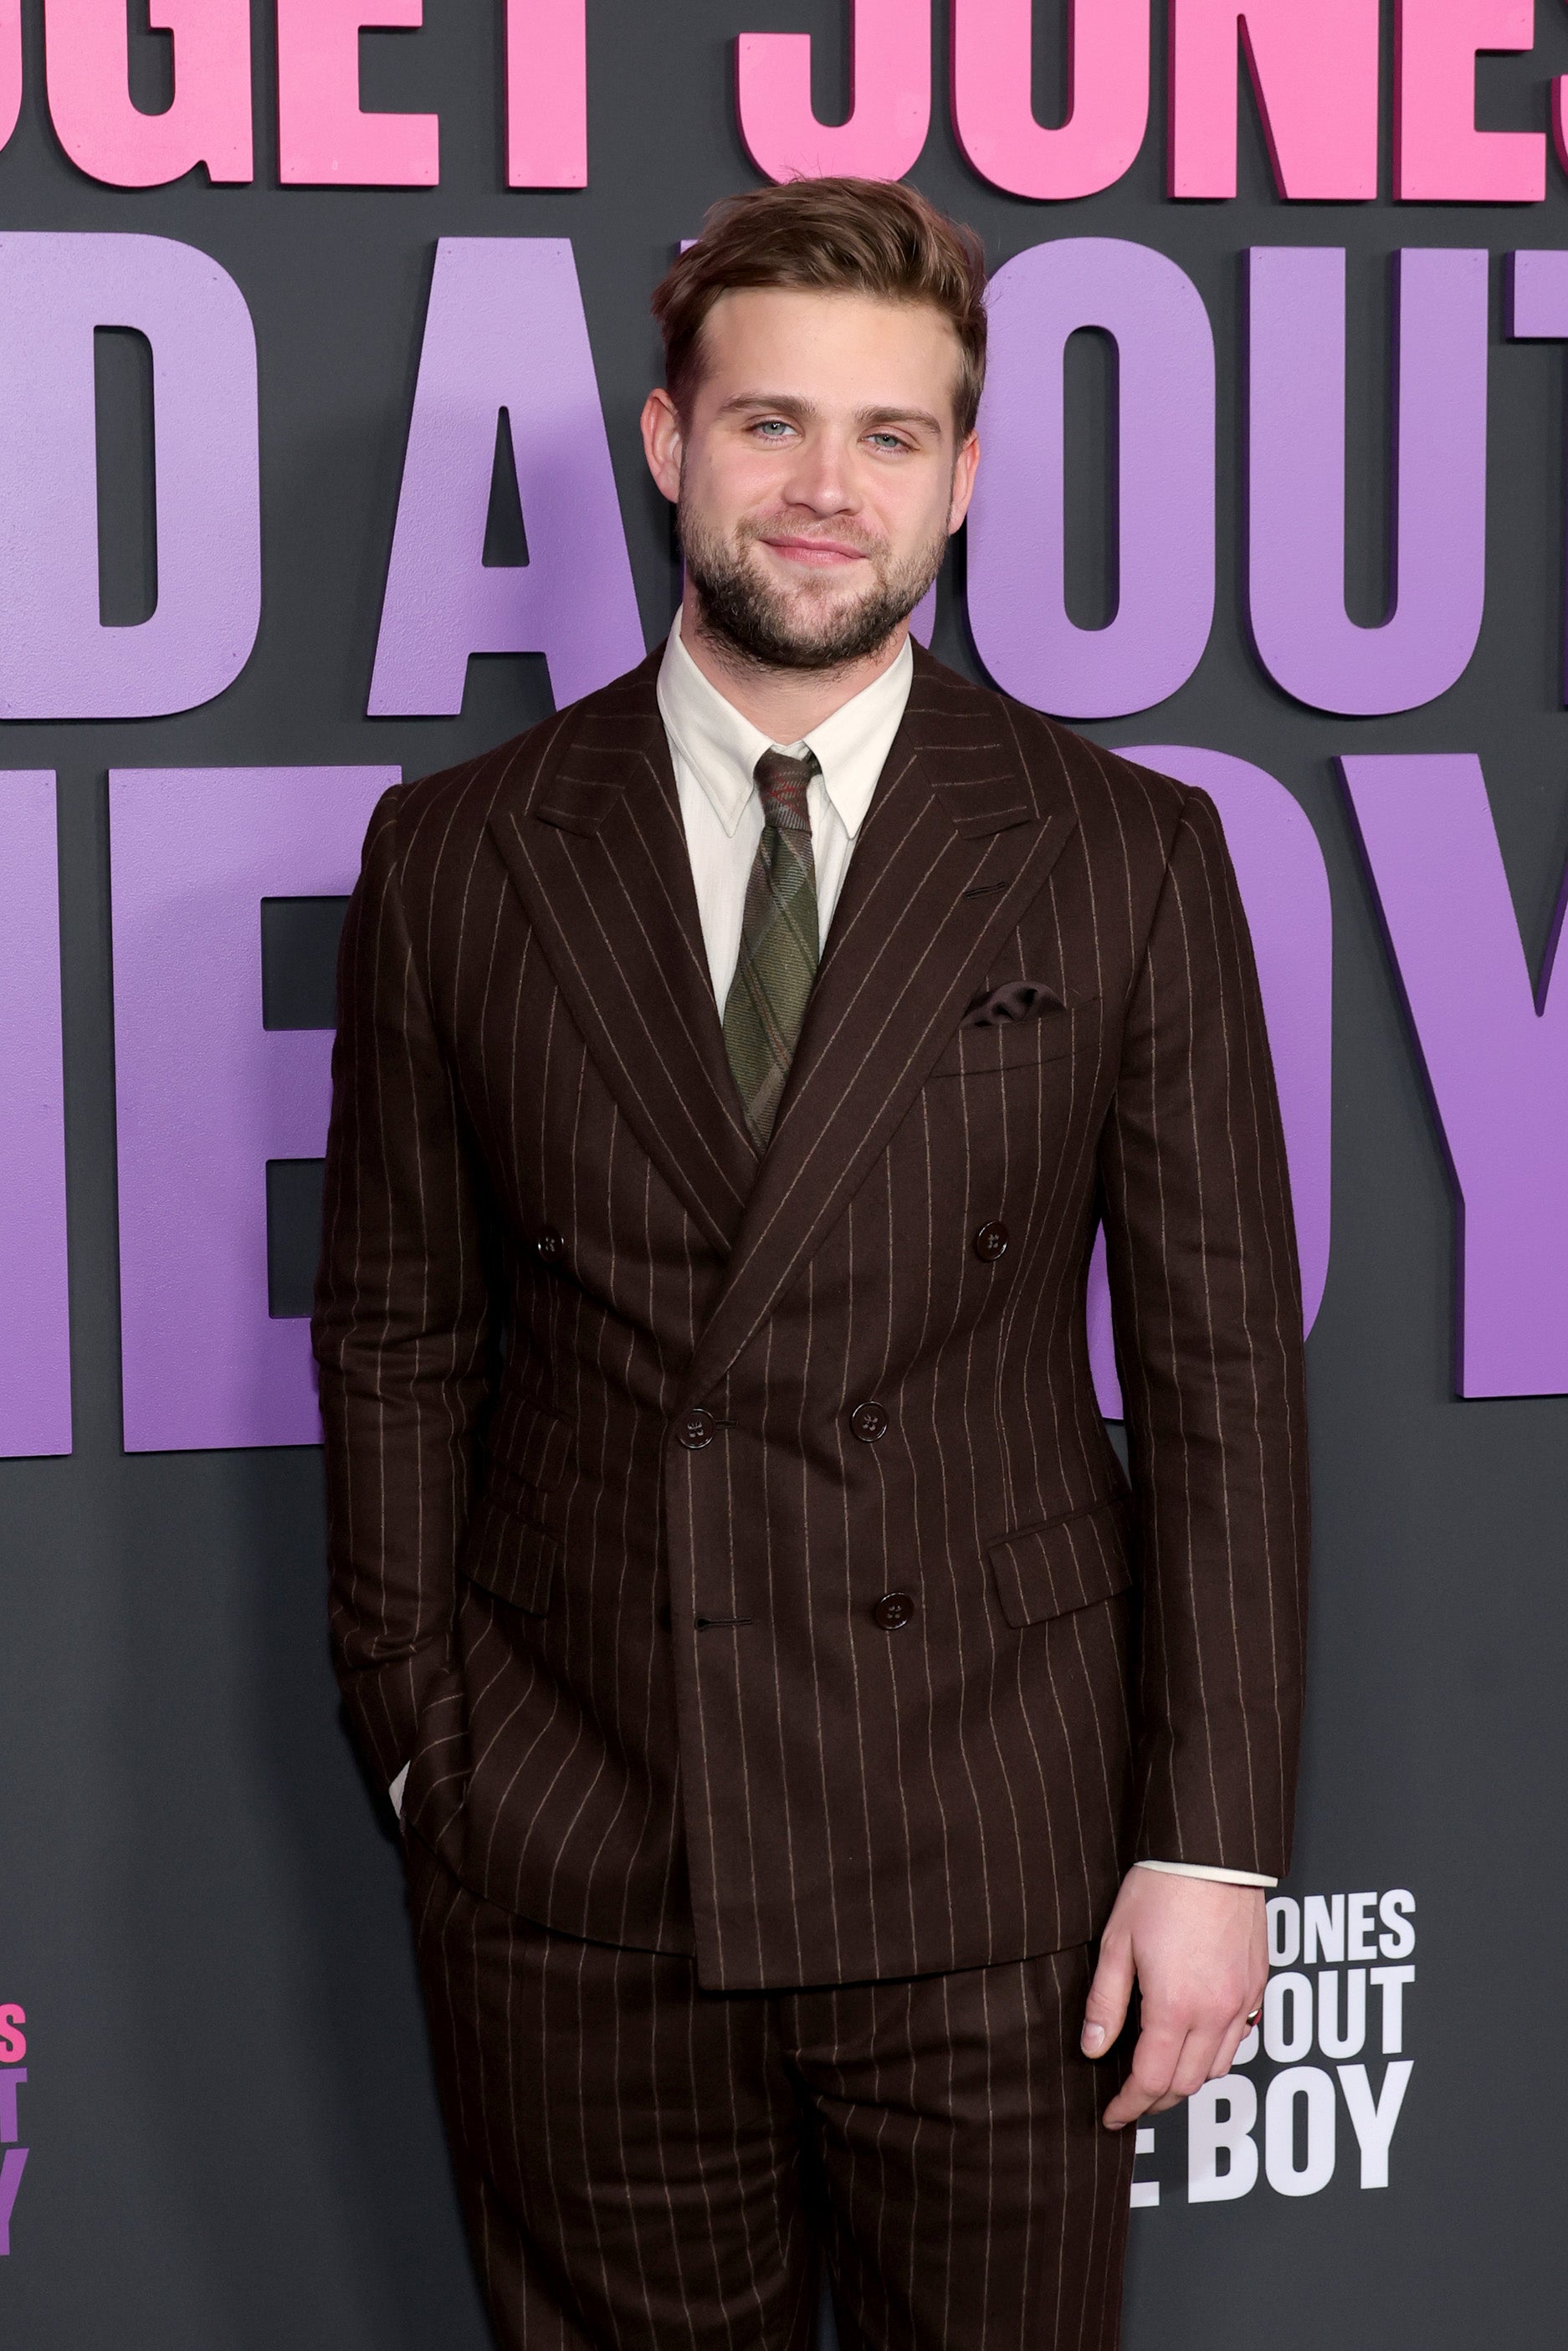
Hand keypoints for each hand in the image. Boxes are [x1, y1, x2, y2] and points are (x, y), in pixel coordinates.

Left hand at [1081, 1868, 1266, 2130]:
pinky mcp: (1258, 1985)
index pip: (1152, 2080)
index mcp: (1176, 2006)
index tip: (1113, 2115)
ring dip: (1188, 2079)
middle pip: (1187, 2084)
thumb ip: (1105, 2002)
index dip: (1129, 2105)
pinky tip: (1195, 2038)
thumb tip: (1093, 2047)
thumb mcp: (1117, 1942)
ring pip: (1217, 2067)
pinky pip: (1240, 2038)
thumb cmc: (1162, 1887)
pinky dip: (1216, 2052)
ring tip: (1161, 2071)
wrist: (1211, 1853)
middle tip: (1131, 2097)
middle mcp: (1215, 2011)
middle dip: (1156, 2099)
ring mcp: (1242, 2000)